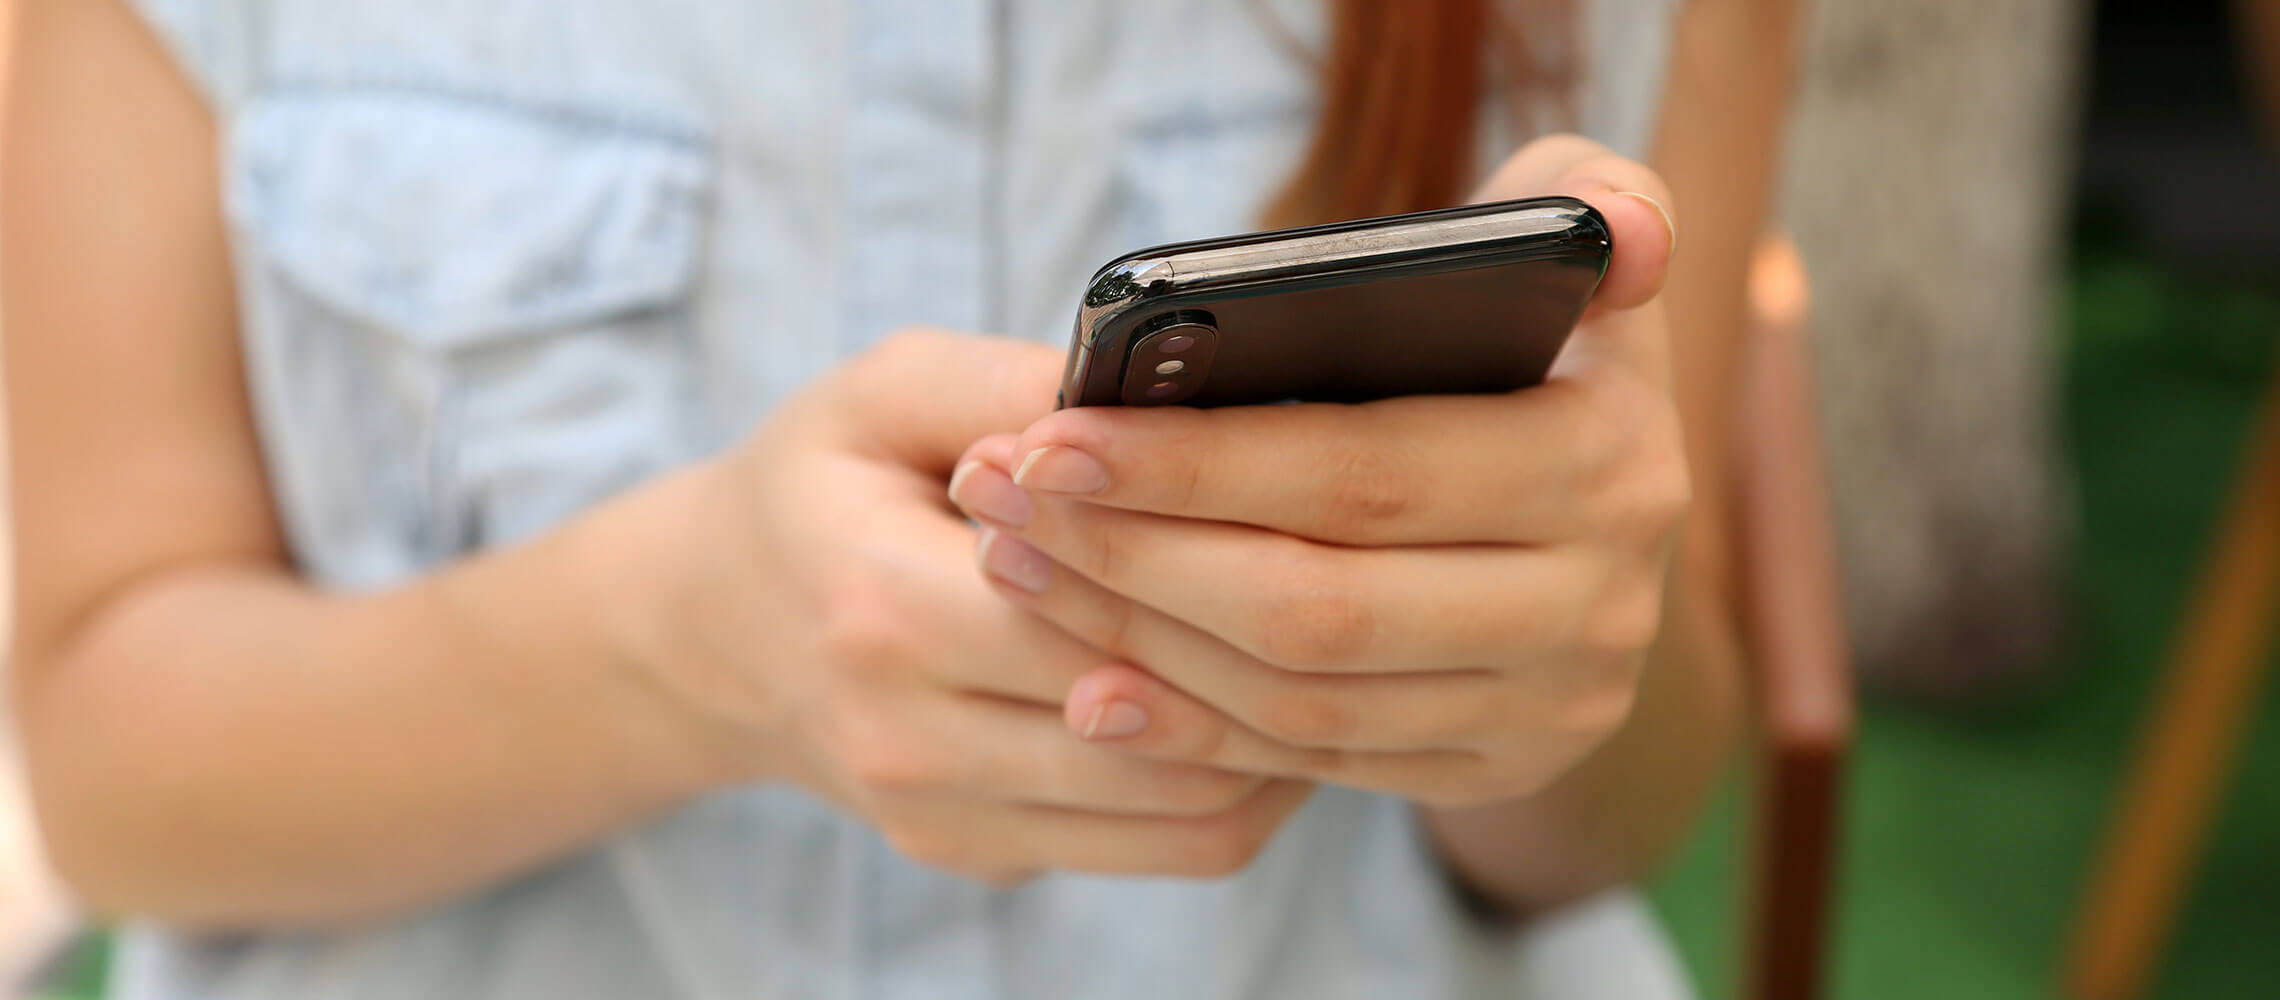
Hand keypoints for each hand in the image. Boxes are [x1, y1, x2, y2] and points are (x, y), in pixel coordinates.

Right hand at [644, 329, 1311, 882]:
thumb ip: (1012, 384)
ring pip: (1186, 815)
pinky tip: (1273, 703)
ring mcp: (944, 818)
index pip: (1100, 613)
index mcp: (882, 607)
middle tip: (1369, 582)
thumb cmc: (819, 486)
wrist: (714, 631)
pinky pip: (1161, 849)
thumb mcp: (884, 391)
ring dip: (1285, 739)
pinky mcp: (981, 857)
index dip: (1218, 565)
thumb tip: (1161, 394)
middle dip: (1277, 658)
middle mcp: (908, 739)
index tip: (1314, 505)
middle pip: (1163, 727)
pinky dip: (1240, 785)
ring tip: (1341, 648)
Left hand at [947, 137, 1686, 807]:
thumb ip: (1587, 194)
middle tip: (1002, 501)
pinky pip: (1317, 763)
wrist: (1600, 516)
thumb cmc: (1537, 344)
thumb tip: (1624, 237)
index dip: (1195, 464)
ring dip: (1139, 640)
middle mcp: (1598, 605)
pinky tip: (1092, 683)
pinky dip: (1195, 728)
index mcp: (1609, 461)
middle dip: (1133, 556)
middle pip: (1315, 604)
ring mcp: (1552, 706)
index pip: (1365, 474)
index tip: (1050, 437)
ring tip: (1019, 565)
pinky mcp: (1497, 769)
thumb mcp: (1574, 248)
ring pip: (1302, 696)